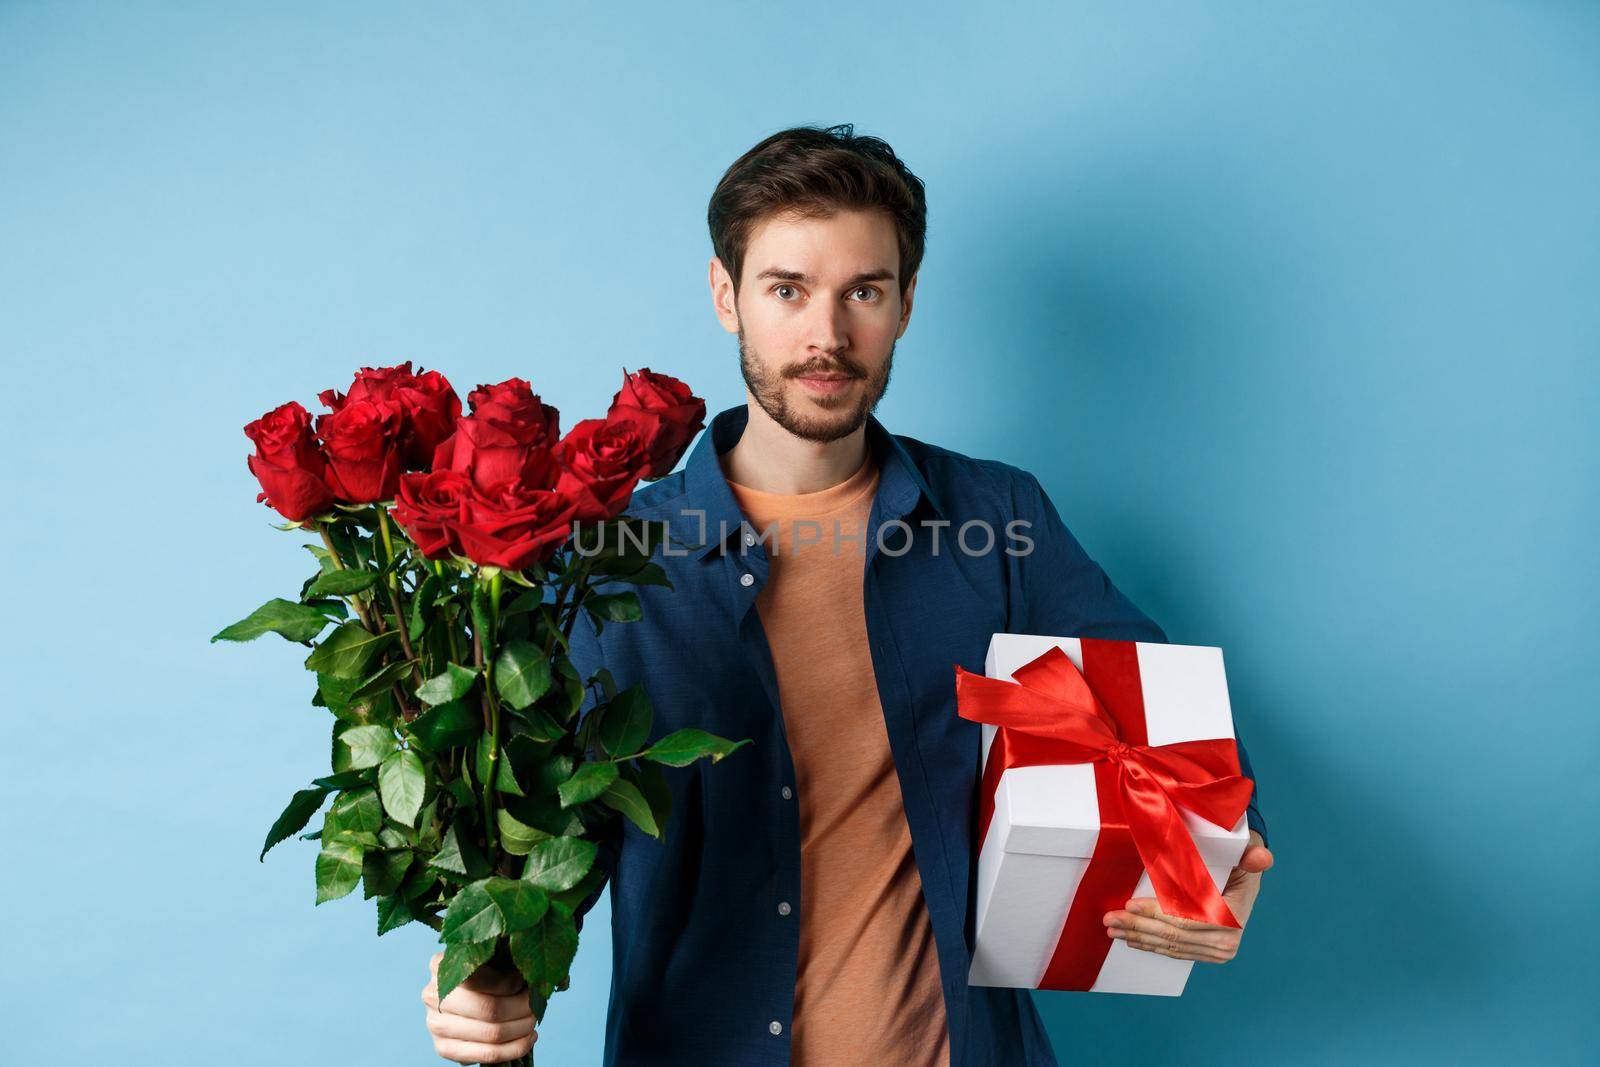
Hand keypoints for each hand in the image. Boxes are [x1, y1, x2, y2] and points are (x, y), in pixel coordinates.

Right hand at [421, 951, 538, 1063]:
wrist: (461, 999)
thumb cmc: (484, 972)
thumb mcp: (489, 957)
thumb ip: (505, 959)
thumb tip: (533, 975)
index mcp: (440, 964)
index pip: (478, 978)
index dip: (508, 983)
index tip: (523, 982)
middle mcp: (432, 994)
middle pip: (489, 1009)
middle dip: (521, 1008)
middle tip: (535, 1005)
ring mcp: (434, 1023)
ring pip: (490, 1034)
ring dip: (521, 1028)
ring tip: (533, 1021)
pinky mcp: (442, 1048)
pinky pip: (485, 1055)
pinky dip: (514, 1049)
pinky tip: (528, 1039)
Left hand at [1101, 830, 1272, 962]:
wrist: (1243, 875)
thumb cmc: (1238, 858)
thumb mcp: (1245, 850)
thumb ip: (1251, 855)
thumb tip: (1263, 858)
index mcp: (1234, 916)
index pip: (1189, 919)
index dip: (1157, 914)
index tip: (1129, 905)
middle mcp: (1228, 941)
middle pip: (1174, 936)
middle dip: (1138, 927)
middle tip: (1109, 919)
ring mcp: (1217, 951)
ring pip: (1171, 946)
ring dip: (1139, 937)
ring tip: (1112, 928)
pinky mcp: (1206, 953)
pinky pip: (1175, 951)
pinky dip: (1152, 944)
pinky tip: (1132, 939)